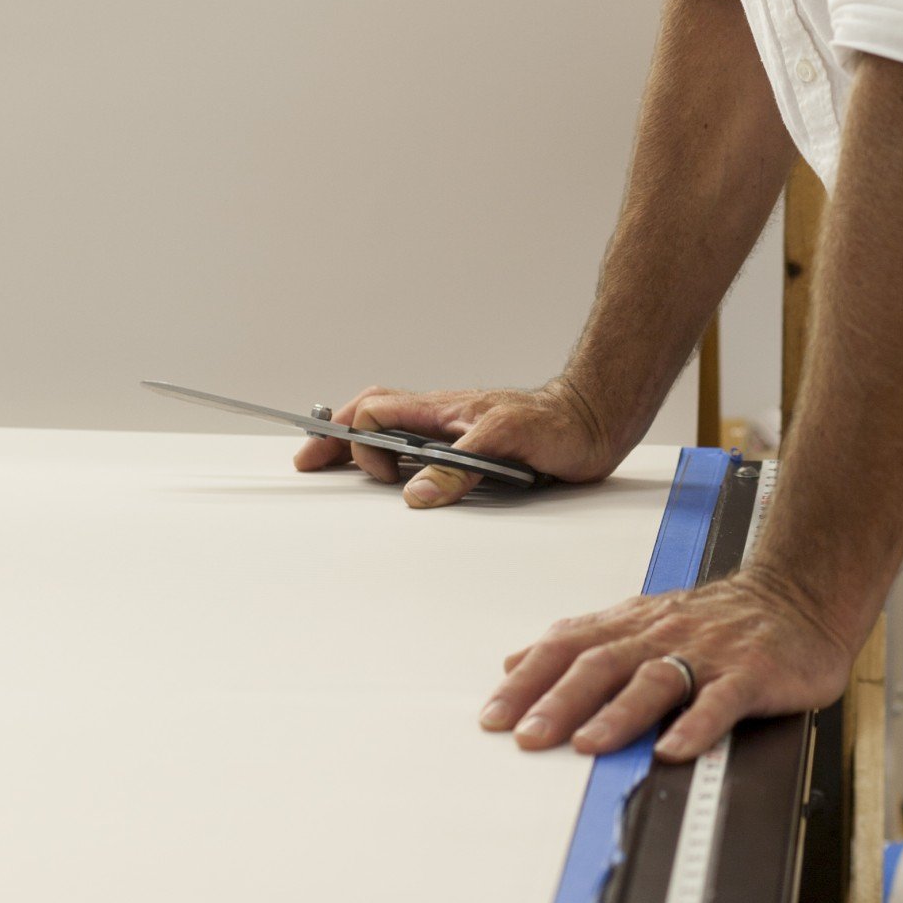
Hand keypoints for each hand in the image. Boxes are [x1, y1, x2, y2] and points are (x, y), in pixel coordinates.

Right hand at [294, 373, 613, 505]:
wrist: (594, 422)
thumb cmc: (556, 422)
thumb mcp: (506, 440)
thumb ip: (459, 466)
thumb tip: (416, 493)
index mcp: (442, 410)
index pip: (376, 412)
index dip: (357, 440)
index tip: (362, 471)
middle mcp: (442, 421)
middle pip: (373, 419)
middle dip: (336, 437)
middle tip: (308, 459)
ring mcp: (455, 436)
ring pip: (395, 435)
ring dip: (364, 449)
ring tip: (336, 465)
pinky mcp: (472, 454)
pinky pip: (423, 455)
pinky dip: (398, 464)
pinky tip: (397, 480)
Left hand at [480, 566, 856, 762]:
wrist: (798, 592)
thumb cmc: (718, 617)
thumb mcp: (639, 619)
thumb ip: (580, 642)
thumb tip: (514, 662)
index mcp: (631, 624)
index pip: (567, 646)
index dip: (528, 681)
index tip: (494, 717)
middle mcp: (662, 634)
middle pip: (602, 663)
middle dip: (560, 701)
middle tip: (528, 737)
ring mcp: (707, 653)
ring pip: (655, 679)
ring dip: (617, 714)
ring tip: (588, 745)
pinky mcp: (751, 673)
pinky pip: (720, 700)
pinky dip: (696, 726)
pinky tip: (674, 749)